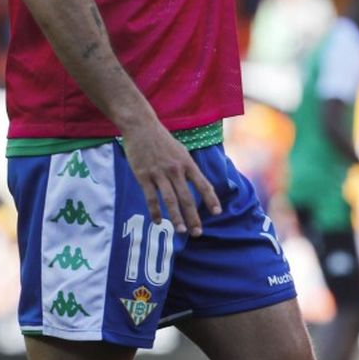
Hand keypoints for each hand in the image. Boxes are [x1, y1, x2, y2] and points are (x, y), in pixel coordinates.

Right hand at [119, 120, 220, 235]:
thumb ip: (188, 168)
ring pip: (170, 200)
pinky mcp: (143, 176)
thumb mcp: (181, 151)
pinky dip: (155, 211)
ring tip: (182, 231)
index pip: (203, 184)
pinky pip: (151, 197)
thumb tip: (197, 183)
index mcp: (187, 163)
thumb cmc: (162, 140)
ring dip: (176, 218)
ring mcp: (159, 173)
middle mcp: (176, 170)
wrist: (141, 127)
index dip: (211, 199)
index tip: (217, 213)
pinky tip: (158, 222)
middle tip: (198, 232)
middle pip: (187, 197)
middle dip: (194, 217)